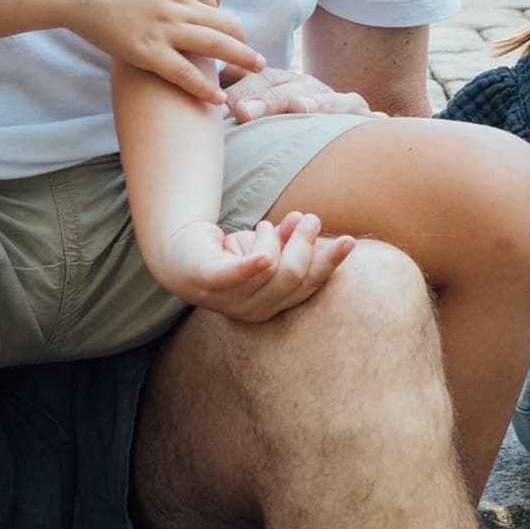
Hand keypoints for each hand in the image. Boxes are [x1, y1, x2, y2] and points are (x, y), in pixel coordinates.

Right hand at [57, 0, 263, 103]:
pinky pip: (184, 73)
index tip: (218, 27)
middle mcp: (179, 3)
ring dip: (240, 58)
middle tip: (255, 53)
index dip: (215, 15)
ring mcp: (165, 28)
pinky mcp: (147, 52)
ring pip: (214, 46)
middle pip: (222, 22)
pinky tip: (218, 99)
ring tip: (258, 68)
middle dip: (241, 38)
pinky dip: (203, 87)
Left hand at [156, 216, 354, 322]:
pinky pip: (233, 276)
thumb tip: (310, 222)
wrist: (180, 256)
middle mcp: (253, 310)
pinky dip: (250, 266)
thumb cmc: (231, 256)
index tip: (349, 240)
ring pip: (271, 267)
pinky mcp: (206, 281)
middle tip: (308, 218)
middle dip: (305, 244)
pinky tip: (263, 257)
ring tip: (265, 225)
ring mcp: (228, 299)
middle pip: (293, 275)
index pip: (308, 285)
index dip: (329, 263)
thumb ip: (290, 241)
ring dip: (274, 238)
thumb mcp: (267, 248)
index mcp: (273, 306)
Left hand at [219, 63, 377, 122]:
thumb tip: (194, 87)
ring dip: (311, 103)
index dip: (238, 92)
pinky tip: (372, 117)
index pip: (256, 81)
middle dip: (264, 99)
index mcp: (277, 80)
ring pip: (321, 97)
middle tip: (242, 113)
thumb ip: (229, 93)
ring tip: (299, 108)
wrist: (323, 115)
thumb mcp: (253, 101)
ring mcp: (331, 97)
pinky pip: (358, 111)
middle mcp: (304, 84)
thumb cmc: (279, 114)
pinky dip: (363, 114)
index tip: (219, 108)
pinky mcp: (356, 111)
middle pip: (283, 88)